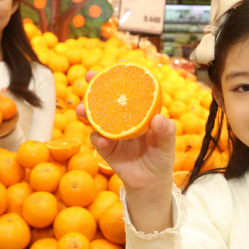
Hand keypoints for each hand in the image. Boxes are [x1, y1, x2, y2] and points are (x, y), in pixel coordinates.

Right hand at [75, 71, 175, 233]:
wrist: (150, 183)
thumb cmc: (161, 158)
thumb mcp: (167, 145)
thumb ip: (166, 132)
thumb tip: (160, 119)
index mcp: (139, 112)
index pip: (129, 90)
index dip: (122, 77)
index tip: (117, 64)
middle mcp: (123, 118)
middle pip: (106, 98)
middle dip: (95, 86)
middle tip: (88, 77)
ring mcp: (112, 132)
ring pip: (96, 116)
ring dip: (86, 110)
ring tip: (81, 108)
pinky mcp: (106, 149)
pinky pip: (98, 140)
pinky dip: (98, 138)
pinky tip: (102, 139)